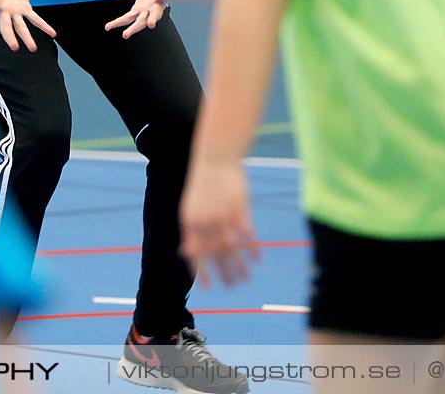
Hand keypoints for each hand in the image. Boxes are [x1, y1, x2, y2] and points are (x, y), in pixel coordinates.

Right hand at [0, 0, 56, 50]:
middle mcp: (3, 10)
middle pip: (6, 25)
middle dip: (10, 36)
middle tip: (14, 47)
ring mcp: (15, 11)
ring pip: (21, 26)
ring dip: (27, 37)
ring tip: (33, 49)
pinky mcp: (25, 8)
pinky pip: (35, 19)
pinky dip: (44, 26)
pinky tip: (53, 34)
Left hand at [105, 0, 177, 37]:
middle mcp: (157, 5)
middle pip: (156, 13)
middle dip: (153, 19)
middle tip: (152, 25)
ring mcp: (146, 10)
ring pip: (140, 21)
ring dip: (133, 28)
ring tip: (125, 35)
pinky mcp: (137, 10)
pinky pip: (127, 18)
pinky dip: (118, 22)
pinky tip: (107, 27)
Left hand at [179, 159, 258, 287]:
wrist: (215, 156)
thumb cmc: (203, 182)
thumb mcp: (192, 207)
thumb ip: (192, 231)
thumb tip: (187, 251)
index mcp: (191, 221)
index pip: (195, 253)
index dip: (201, 271)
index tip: (206, 288)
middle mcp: (206, 221)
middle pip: (215, 254)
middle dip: (224, 273)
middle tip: (231, 287)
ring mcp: (223, 215)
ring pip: (231, 248)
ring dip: (239, 266)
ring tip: (245, 280)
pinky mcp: (239, 208)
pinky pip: (246, 234)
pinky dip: (252, 248)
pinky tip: (257, 260)